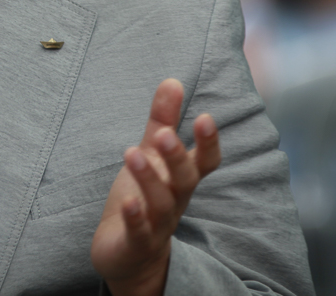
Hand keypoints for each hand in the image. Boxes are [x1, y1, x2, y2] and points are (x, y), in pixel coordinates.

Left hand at [90, 79, 220, 295]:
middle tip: (163, 133)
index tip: (204, 117)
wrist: (129, 254)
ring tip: (132, 153)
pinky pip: (139, 232)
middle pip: (185, 181)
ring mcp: (157, 224)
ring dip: (149, 179)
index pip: (205, 162)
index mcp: (180, 179)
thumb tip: (172, 80)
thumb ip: (162, 120)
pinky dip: (135, 217)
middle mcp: (175, 201)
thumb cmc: (144, 197)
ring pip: (161, 204)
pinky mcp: (136, 243)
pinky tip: (127, 201)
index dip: (208, 143)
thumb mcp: (151, 155)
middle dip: (177, 157)